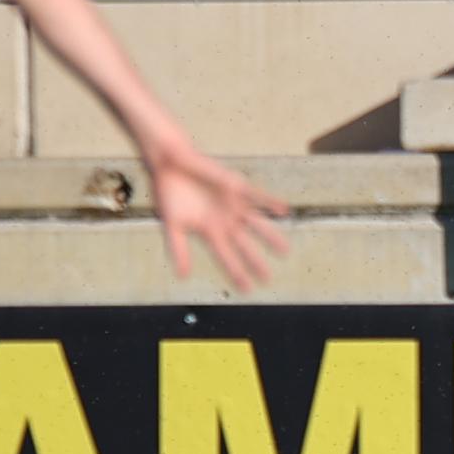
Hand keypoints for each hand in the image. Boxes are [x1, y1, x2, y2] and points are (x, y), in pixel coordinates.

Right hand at [148, 142, 291, 292]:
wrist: (170, 163)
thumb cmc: (169, 193)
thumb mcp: (172, 224)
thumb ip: (178, 248)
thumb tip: (182, 276)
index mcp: (209, 231)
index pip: (226, 257)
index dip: (236, 273)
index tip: (247, 290)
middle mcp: (224, 220)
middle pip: (244, 245)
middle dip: (255, 261)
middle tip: (267, 279)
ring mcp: (232, 204)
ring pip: (256, 224)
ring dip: (270, 236)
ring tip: (285, 251)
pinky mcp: (235, 187)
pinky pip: (257, 196)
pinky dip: (269, 202)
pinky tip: (283, 210)